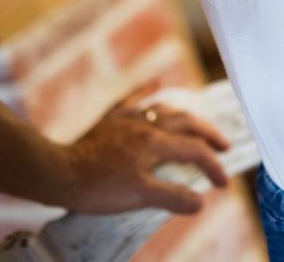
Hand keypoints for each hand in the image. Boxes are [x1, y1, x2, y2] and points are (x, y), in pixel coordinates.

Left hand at [57, 84, 231, 214]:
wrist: (59, 172)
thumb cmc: (98, 186)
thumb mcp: (139, 197)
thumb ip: (173, 197)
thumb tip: (201, 201)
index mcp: (156, 144)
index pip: (194, 152)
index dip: (213, 167)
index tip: (222, 184)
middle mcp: (147, 126)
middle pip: (187, 123)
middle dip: (209, 133)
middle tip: (224, 145)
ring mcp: (128, 120)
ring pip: (165, 109)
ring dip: (185, 115)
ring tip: (196, 124)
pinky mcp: (111, 120)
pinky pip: (133, 98)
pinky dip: (148, 89)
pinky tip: (155, 81)